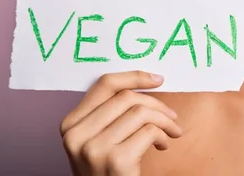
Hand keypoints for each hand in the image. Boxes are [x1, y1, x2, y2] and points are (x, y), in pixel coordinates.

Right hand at [60, 71, 182, 175]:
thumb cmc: (107, 171)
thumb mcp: (98, 140)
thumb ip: (109, 114)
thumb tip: (144, 82)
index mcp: (70, 124)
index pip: (105, 84)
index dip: (135, 76)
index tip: (158, 79)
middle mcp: (76, 135)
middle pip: (127, 97)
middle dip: (157, 104)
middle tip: (172, 116)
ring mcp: (94, 148)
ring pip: (141, 112)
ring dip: (165, 121)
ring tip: (170, 132)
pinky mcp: (116, 160)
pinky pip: (150, 131)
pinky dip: (163, 136)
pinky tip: (163, 146)